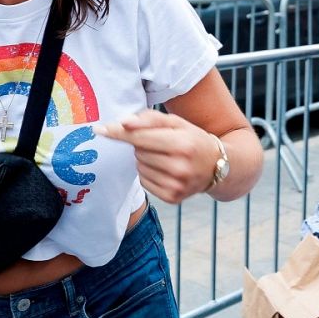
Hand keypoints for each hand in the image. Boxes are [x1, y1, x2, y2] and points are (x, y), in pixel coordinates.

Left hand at [97, 111, 220, 203]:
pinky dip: (149, 173)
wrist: (218, 166)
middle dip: (142, 144)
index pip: (140, 137)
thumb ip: (150, 119)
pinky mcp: (172, 198)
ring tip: (165, 156)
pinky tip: (165, 169)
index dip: (119, 133)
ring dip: (145, 159)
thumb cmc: (194, 139)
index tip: (100, 130)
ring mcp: (176, 186)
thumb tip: (123, 123)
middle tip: (161, 143)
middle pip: (138, 151)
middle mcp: (180, 167)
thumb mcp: (178, 122)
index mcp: (182, 144)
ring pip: (139, 166)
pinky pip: (144, 182)